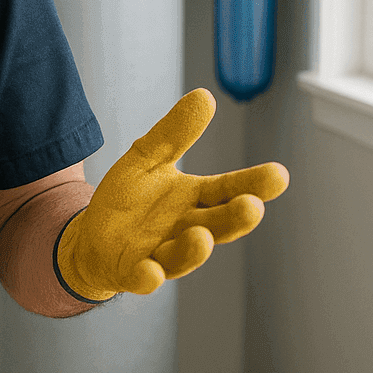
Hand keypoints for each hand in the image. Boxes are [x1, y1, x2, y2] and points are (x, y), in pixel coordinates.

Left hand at [55, 88, 288, 301]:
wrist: (93, 238)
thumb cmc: (130, 200)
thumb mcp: (147, 158)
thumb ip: (174, 134)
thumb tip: (205, 95)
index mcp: (194, 198)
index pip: (228, 189)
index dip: (253, 184)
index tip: (279, 174)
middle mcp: (186, 228)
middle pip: (217, 224)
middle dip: (235, 217)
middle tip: (252, 206)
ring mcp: (161, 253)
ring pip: (183, 254)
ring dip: (194, 248)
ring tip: (202, 235)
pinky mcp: (134, 272)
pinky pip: (144, 277)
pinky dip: (149, 276)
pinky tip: (152, 271)